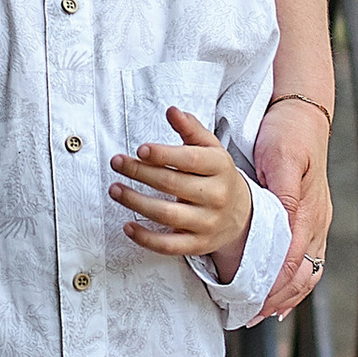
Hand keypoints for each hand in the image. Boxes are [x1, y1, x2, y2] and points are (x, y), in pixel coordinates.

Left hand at [109, 103, 254, 269]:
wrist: (242, 215)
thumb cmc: (217, 175)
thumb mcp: (211, 149)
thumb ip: (191, 129)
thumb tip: (172, 111)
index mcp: (220, 167)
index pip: (190, 159)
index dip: (163, 154)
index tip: (140, 149)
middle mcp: (216, 196)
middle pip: (172, 184)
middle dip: (140, 172)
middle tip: (117, 162)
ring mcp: (207, 223)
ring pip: (167, 214)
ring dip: (136, 202)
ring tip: (115, 190)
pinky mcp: (198, 244)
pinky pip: (169, 245)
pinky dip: (146, 238)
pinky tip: (128, 226)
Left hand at [252, 95, 333, 319]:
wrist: (305, 111)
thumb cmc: (288, 132)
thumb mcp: (282, 157)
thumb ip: (285, 192)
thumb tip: (283, 224)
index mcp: (308, 210)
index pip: (293, 259)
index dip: (274, 285)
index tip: (255, 305)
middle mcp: (318, 220)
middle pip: (303, 272)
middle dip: (279, 298)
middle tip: (252, 317)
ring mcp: (319, 219)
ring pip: (309, 269)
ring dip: (288, 293)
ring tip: (264, 313)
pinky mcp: (313, 216)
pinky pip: (309, 257)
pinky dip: (296, 278)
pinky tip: (282, 292)